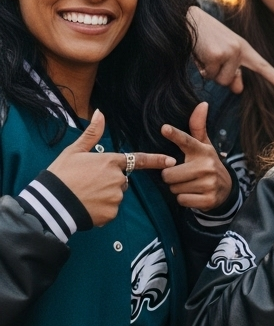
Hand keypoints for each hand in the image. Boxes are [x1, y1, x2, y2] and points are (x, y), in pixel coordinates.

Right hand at [47, 111, 173, 225]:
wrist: (51, 203)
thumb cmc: (61, 174)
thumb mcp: (74, 151)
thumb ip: (92, 134)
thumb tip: (100, 113)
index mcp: (110, 162)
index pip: (137, 159)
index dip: (155, 160)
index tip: (171, 160)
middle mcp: (117, 179)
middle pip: (121, 180)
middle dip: (110, 181)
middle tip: (88, 182)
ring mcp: (116, 197)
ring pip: (116, 195)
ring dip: (105, 195)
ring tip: (85, 194)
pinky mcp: (112, 213)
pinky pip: (111, 210)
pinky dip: (102, 209)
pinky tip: (87, 206)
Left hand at [160, 103, 234, 210]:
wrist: (226, 189)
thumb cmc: (207, 164)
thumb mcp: (204, 146)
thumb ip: (198, 127)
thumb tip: (202, 104)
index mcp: (202, 150)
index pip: (186, 141)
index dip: (175, 135)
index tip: (164, 128)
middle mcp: (206, 166)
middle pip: (169, 174)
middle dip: (172, 177)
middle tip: (183, 176)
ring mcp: (208, 183)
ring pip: (174, 189)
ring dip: (179, 189)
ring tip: (191, 185)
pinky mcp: (208, 199)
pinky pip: (182, 200)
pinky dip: (185, 199)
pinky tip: (195, 195)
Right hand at [189, 6, 273, 93]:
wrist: (188, 18)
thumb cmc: (205, 37)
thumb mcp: (223, 53)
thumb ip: (232, 71)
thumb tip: (238, 90)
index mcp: (243, 48)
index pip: (262, 65)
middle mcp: (240, 50)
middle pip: (230, 81)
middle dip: (217, 75)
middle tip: (210, 56)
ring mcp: (229, 52)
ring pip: (220, 80)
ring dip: (209, 72)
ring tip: (205, 53)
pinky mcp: (216, 55)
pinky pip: (208, 74)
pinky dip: (201, 68)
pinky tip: (199, 52)